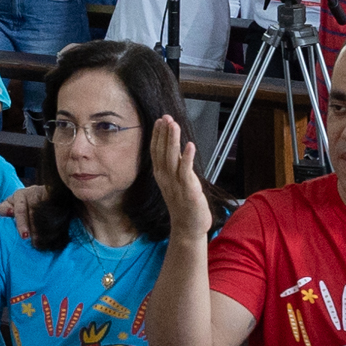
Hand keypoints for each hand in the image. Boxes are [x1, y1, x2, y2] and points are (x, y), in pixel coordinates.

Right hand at [148, 112, 210, 245]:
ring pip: (172, 159)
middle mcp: (166, 178)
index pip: (156, 151)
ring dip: (172, 141)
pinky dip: (187, 158)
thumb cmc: (184, 204)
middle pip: (162, 152)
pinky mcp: (188, 190)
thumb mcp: (176, 181)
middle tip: (166, 117)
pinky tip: (189, 145)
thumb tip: (174, 147)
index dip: (157, 135)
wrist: (188, 227)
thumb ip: (175, 164)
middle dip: (164, 134)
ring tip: (174, 125)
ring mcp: (176, 184)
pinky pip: (186, 172)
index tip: (160, 120)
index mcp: (161, 175)